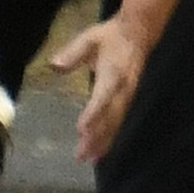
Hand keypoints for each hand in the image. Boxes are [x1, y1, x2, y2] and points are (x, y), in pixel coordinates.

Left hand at [47, 21, 147, 161]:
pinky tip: (101, 151)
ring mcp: (128, 96)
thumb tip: (54, 65)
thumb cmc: (111, 36)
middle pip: (110, 116)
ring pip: (116, 123)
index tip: (82, 129)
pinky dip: (110, 137)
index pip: (103, 96)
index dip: (93, 113)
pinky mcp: (128, 100)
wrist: (139, 33)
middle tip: (81, 155)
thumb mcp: (90, 38)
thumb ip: (73, 53)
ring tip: (89, 159)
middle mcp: (123, 89)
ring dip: (103, 141)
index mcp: (113, 73)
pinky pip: (119, 122)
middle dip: (96, 136)